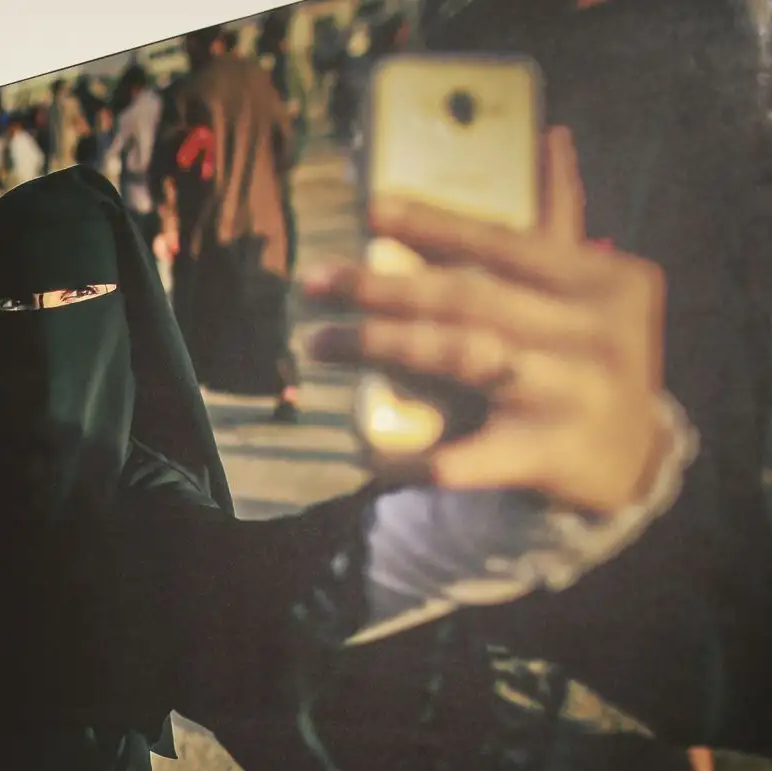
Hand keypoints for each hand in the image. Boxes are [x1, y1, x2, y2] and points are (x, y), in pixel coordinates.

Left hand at [303, 127, 671, 516]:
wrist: (635, 456)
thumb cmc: (591, 356)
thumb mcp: (589, 286)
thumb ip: (559, 221)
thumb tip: (551, 136)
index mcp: (596, 279)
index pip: (500, 243)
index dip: (431, 225)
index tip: (367, 211)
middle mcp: (590, 330)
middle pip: (467, 299)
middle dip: (382, 287)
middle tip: (313, 281)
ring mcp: (571, 392)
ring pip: (462, 357)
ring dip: (381, 345)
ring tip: (318, 342)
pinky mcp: (548, 454)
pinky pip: (471, 455)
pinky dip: (418, 457)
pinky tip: (368, 456)